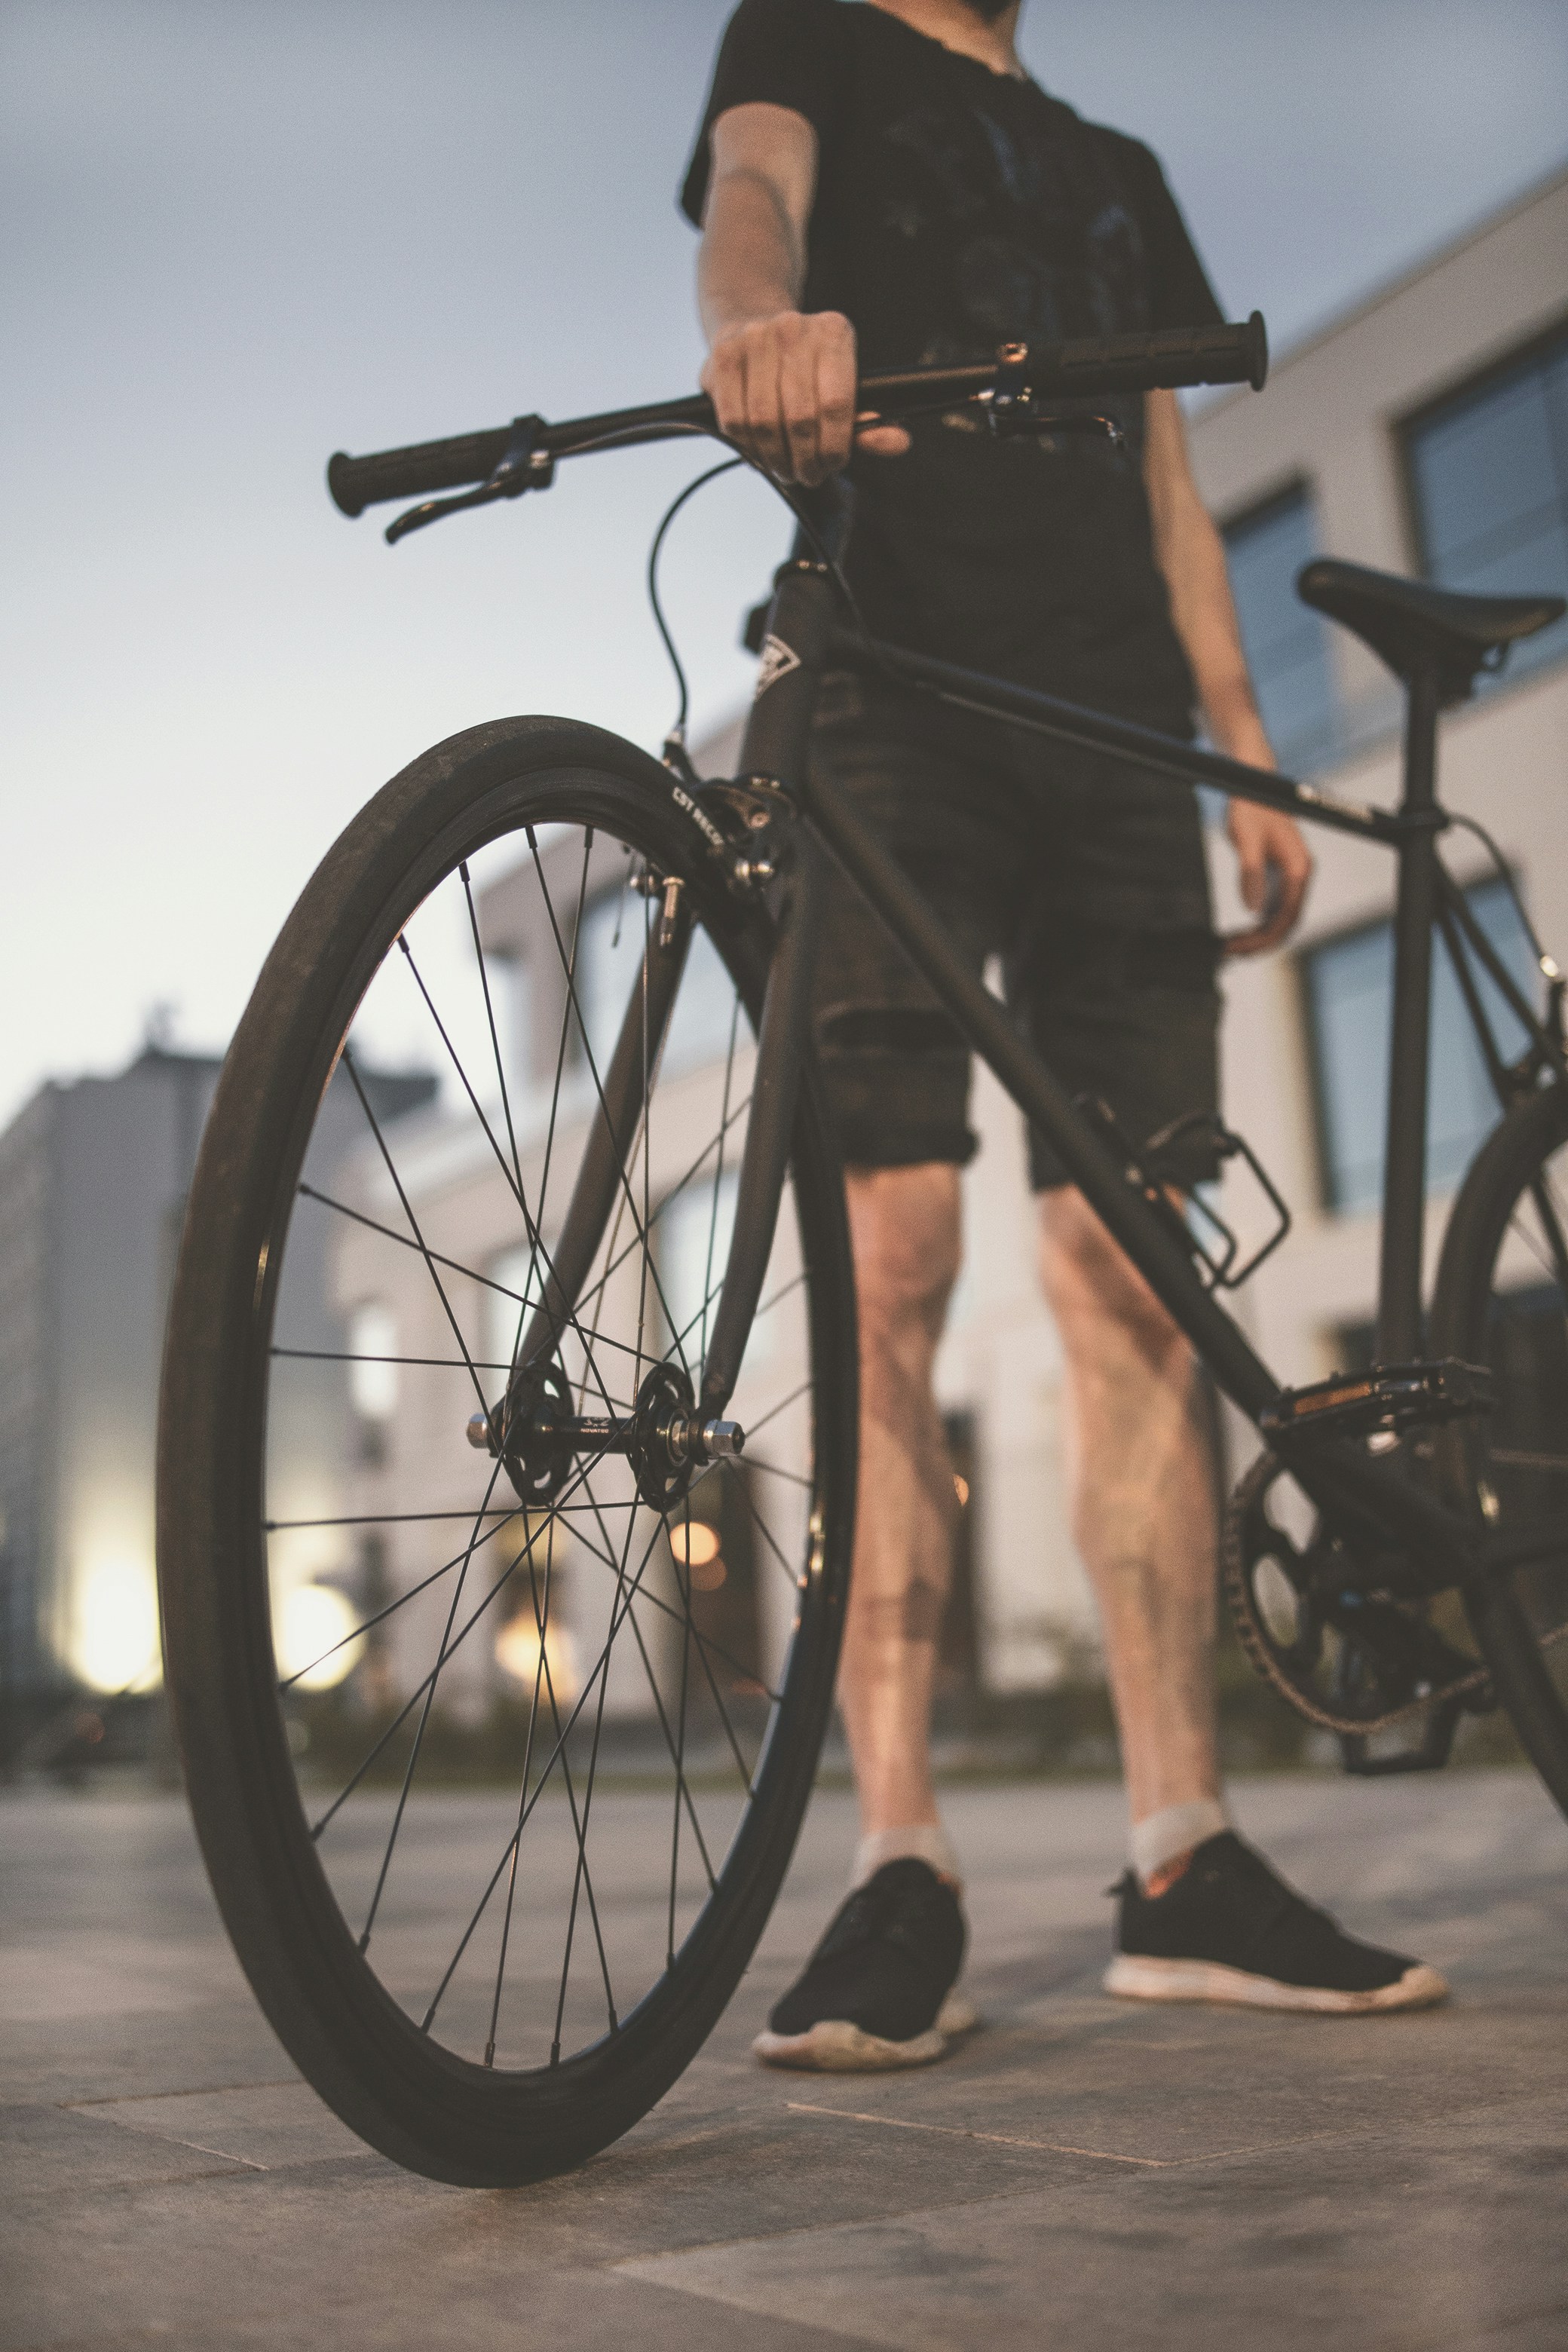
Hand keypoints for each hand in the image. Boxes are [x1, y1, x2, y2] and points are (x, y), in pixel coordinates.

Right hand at [700, 309, 910, 484]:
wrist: (752, 325)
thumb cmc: (804, 370)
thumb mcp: (843, 388)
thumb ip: (869, 422)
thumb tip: (897, 443)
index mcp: (834, 332)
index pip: (837, 405)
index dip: (834, 448)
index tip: (832, 466)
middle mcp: (794, 327)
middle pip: (801, 418)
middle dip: (805, 459)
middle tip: (807, 475)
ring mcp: (755, 337)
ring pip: (765, 422)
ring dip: (776, 459)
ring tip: (784, 468)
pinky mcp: (723, 354)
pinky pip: (734, 419)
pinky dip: (747, 446)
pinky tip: (758, 452)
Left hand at [1223, 800, 1312, 956]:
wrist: (1253, 785)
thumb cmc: (1251, 806)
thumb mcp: (1246, 838)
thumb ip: (1250, 872)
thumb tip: (1253, 909)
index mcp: (1299, 869)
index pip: (1287, 917)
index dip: (1263, 938)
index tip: (1237, 947)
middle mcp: (1299, 875)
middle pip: (1286, 924)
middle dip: (1260, 943)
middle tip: (1229, 953)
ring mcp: (1291, 877)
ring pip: (1280, 920)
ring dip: (1259, 938)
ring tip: (1231, 948)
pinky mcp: (1279, 876)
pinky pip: (1273, 910)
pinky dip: (1258, 926)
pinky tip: (1238, 932)